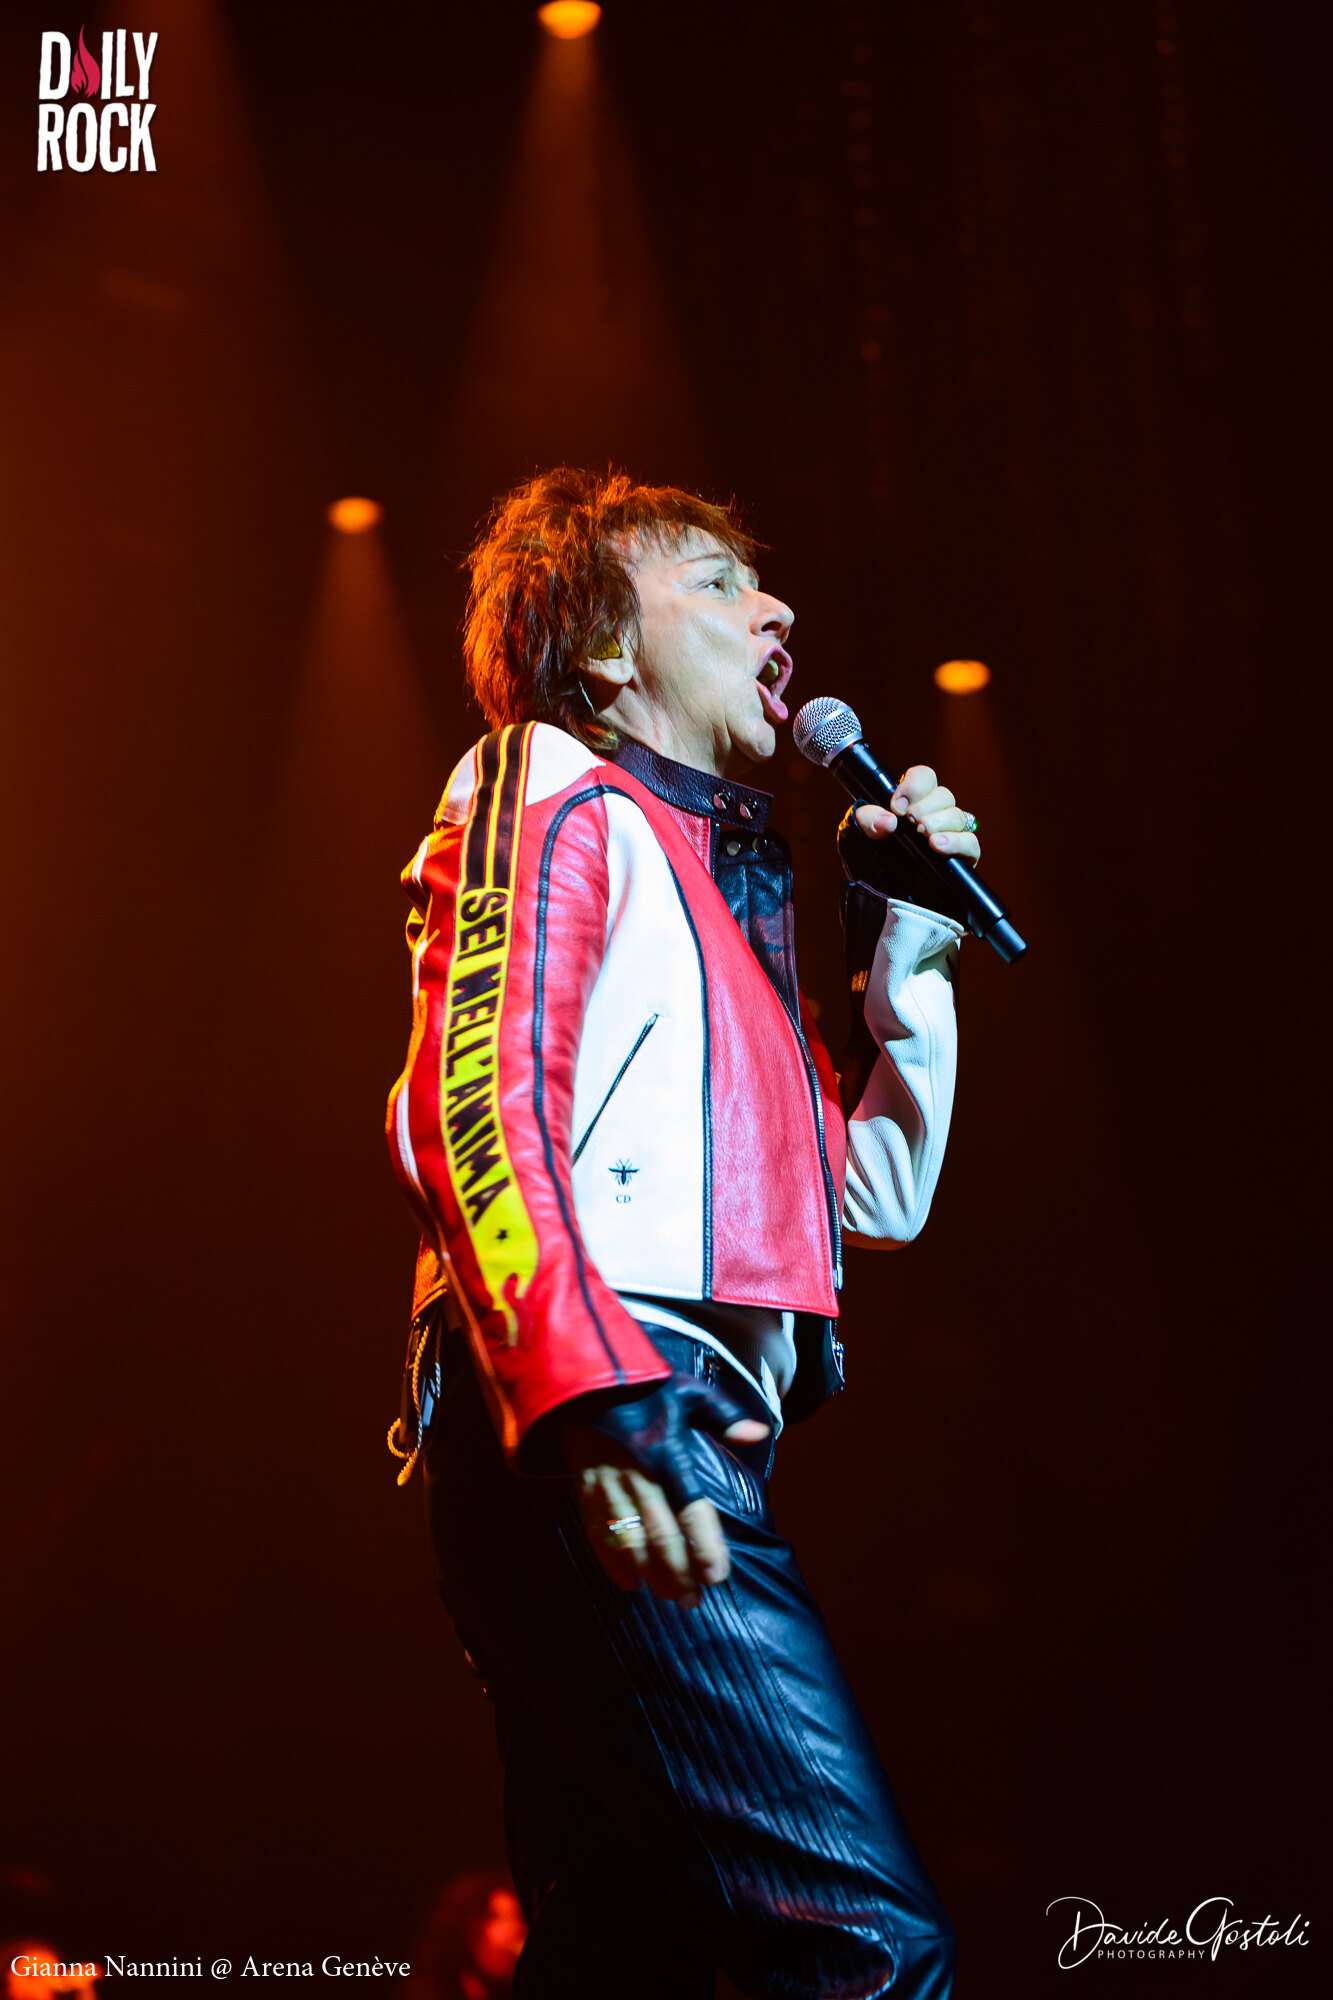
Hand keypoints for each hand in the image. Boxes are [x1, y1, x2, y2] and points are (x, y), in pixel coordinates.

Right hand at [561, 1402, 767, 1610]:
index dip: (704, 1546)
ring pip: (629, 1542)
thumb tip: (759, 1435)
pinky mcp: (585, 1489)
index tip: (717, 1576)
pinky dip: (612, 1562)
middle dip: (679, 1573)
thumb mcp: (688, 1392)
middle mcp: (637, 1475)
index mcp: (667, 1453)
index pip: (691, 1509)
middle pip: (660, 1536)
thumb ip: (725, 1417)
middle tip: (694, 1601)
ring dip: (650, 1574)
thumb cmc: (644, 1388)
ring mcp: (608, 1485)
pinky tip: (628, 1583)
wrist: (585, 1380)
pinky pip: (597, 1533)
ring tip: (669, 1597)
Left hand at [854, 764, 980, 865]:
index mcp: (911, 802)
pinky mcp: (961, 859)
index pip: (924, 777)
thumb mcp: (856, 836)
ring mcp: (949, 836)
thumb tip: (888, 820)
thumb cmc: (869, 862)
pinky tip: (938, 845)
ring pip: (958, 816)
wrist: (879, 899)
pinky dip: (956, 841)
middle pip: (944, 795)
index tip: (897, 806)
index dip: (914, 785)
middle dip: (925, 806)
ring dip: (939, 822)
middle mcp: (933, 815)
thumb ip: (866, 820)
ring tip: (923, 834)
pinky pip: (970, 843)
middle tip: (910, 821)